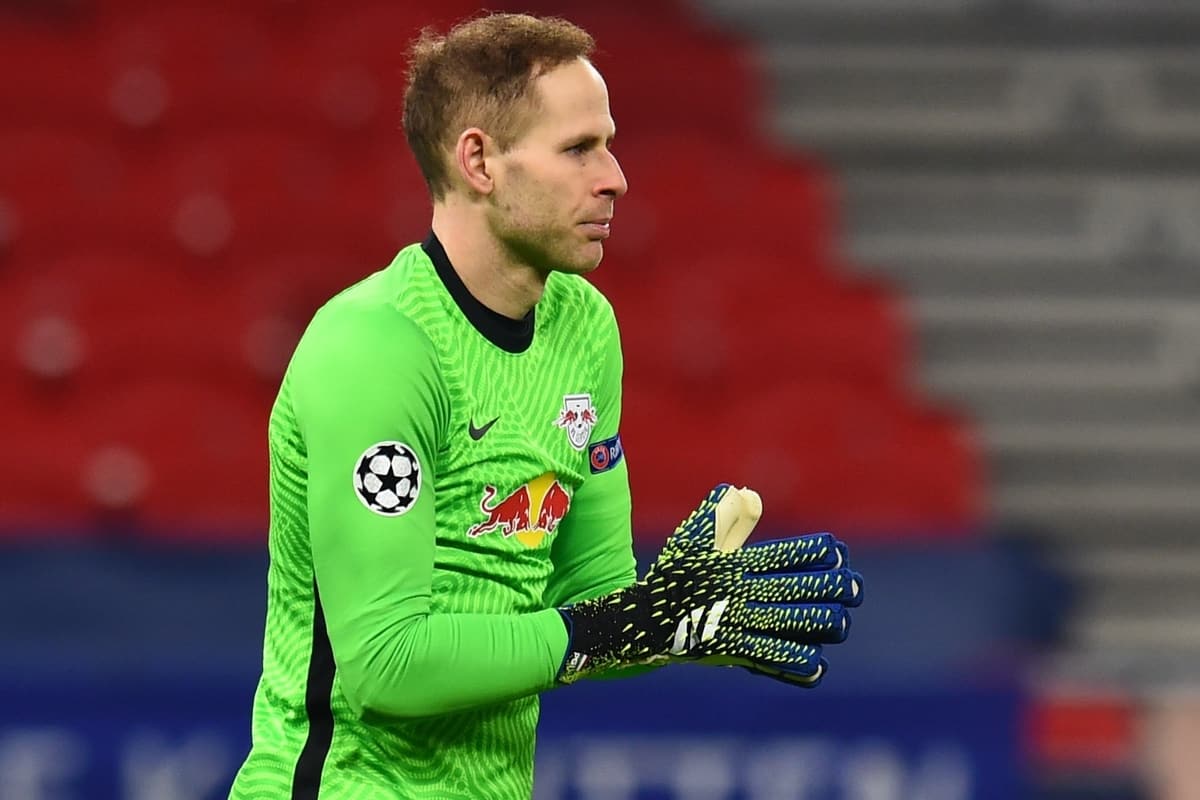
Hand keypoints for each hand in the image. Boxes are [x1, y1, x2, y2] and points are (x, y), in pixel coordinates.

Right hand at [556, 484, 861, 683]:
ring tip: (840, 622)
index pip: (789, 552)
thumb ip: (722, 516)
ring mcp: (737, 622)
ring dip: (825, 623)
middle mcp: (740, 590)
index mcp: (736, 562)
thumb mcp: (691, 540)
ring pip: (796, 624)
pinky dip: (800, 663)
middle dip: (837, 588)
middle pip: (802, 587)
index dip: (820, 552)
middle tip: (854, 590)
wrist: (640, 620)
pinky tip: (816, 662)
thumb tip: (745, 491)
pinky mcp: (731, 651)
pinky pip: (775, 658)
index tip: (838, 552)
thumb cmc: (672, 577)